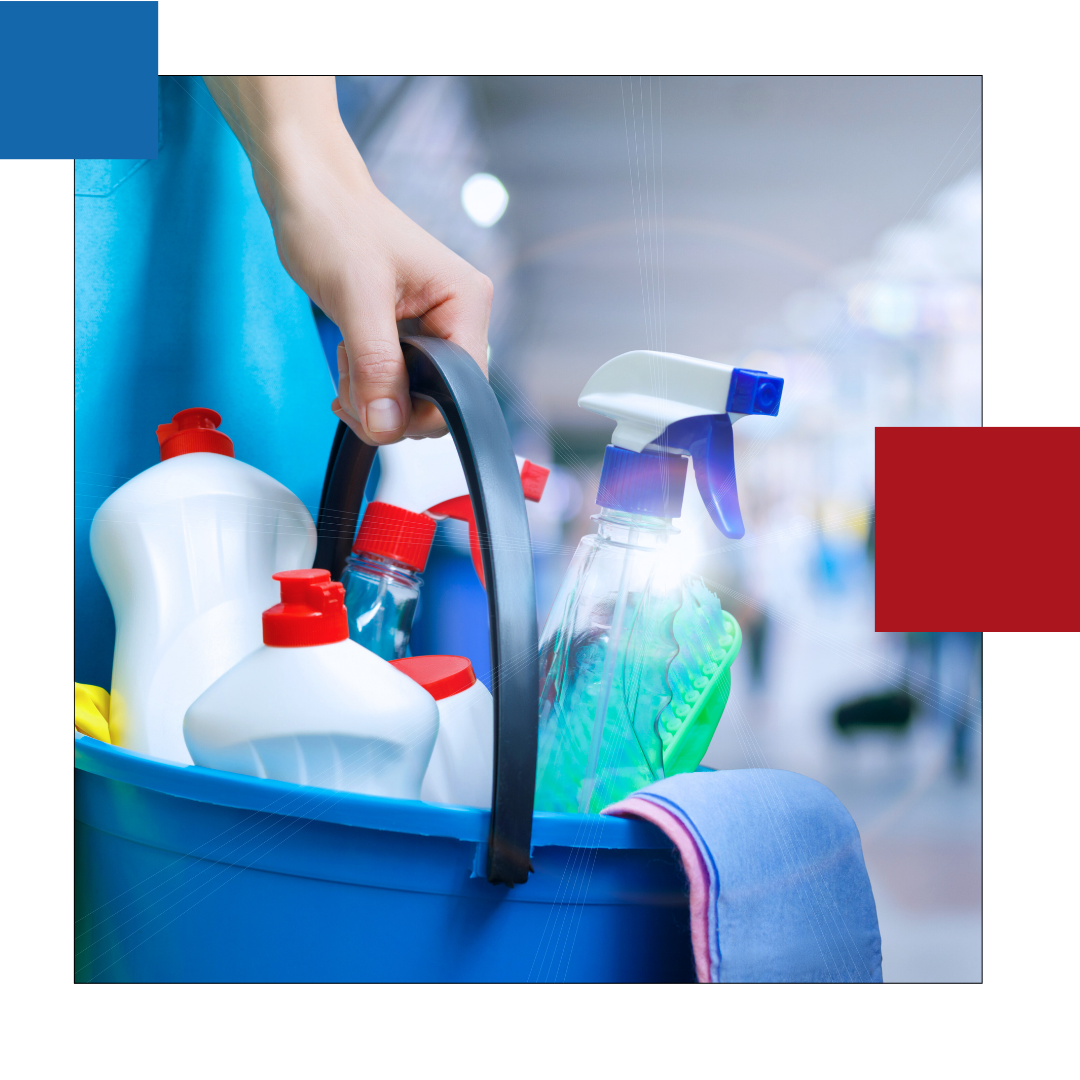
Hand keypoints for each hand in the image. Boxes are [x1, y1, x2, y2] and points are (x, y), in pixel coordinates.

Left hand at [204, 76, 490, 443]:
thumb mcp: (356, 299)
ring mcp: (435, 325)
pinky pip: (398, 381)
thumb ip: (377, 367)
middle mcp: (459, 316)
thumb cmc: (334, 222)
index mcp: (466, 302)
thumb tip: (387, 425)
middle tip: (349, 384)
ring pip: (415, 396)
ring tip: (345, 361)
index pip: (464, 389)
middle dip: (390, 405)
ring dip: (373, 395)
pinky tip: (347, 361)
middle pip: (440, 399)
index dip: (419, 411)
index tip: (372, 407)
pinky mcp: (409, 332)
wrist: (306, 190)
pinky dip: (368, 384)